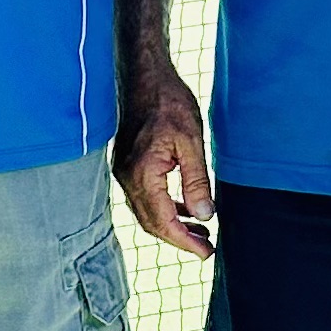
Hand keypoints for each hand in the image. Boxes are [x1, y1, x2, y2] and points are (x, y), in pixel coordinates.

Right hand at [114, 60, 216, 257]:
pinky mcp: (127, 165)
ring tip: (201, 232)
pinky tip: (185, 208)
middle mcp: (127, 177)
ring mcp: (124, 172)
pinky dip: (164, 207)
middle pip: (151, 222)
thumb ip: (197, 182)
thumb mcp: (192, 142)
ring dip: (172, 224)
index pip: (163, 221)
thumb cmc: (169, 103)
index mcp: (142, 174)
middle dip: (179, 238)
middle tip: (207, 248)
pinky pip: (144, 196)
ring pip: (146, 212)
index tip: (207, 253)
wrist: (144, 77)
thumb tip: (205, 216)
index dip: (185, 241)